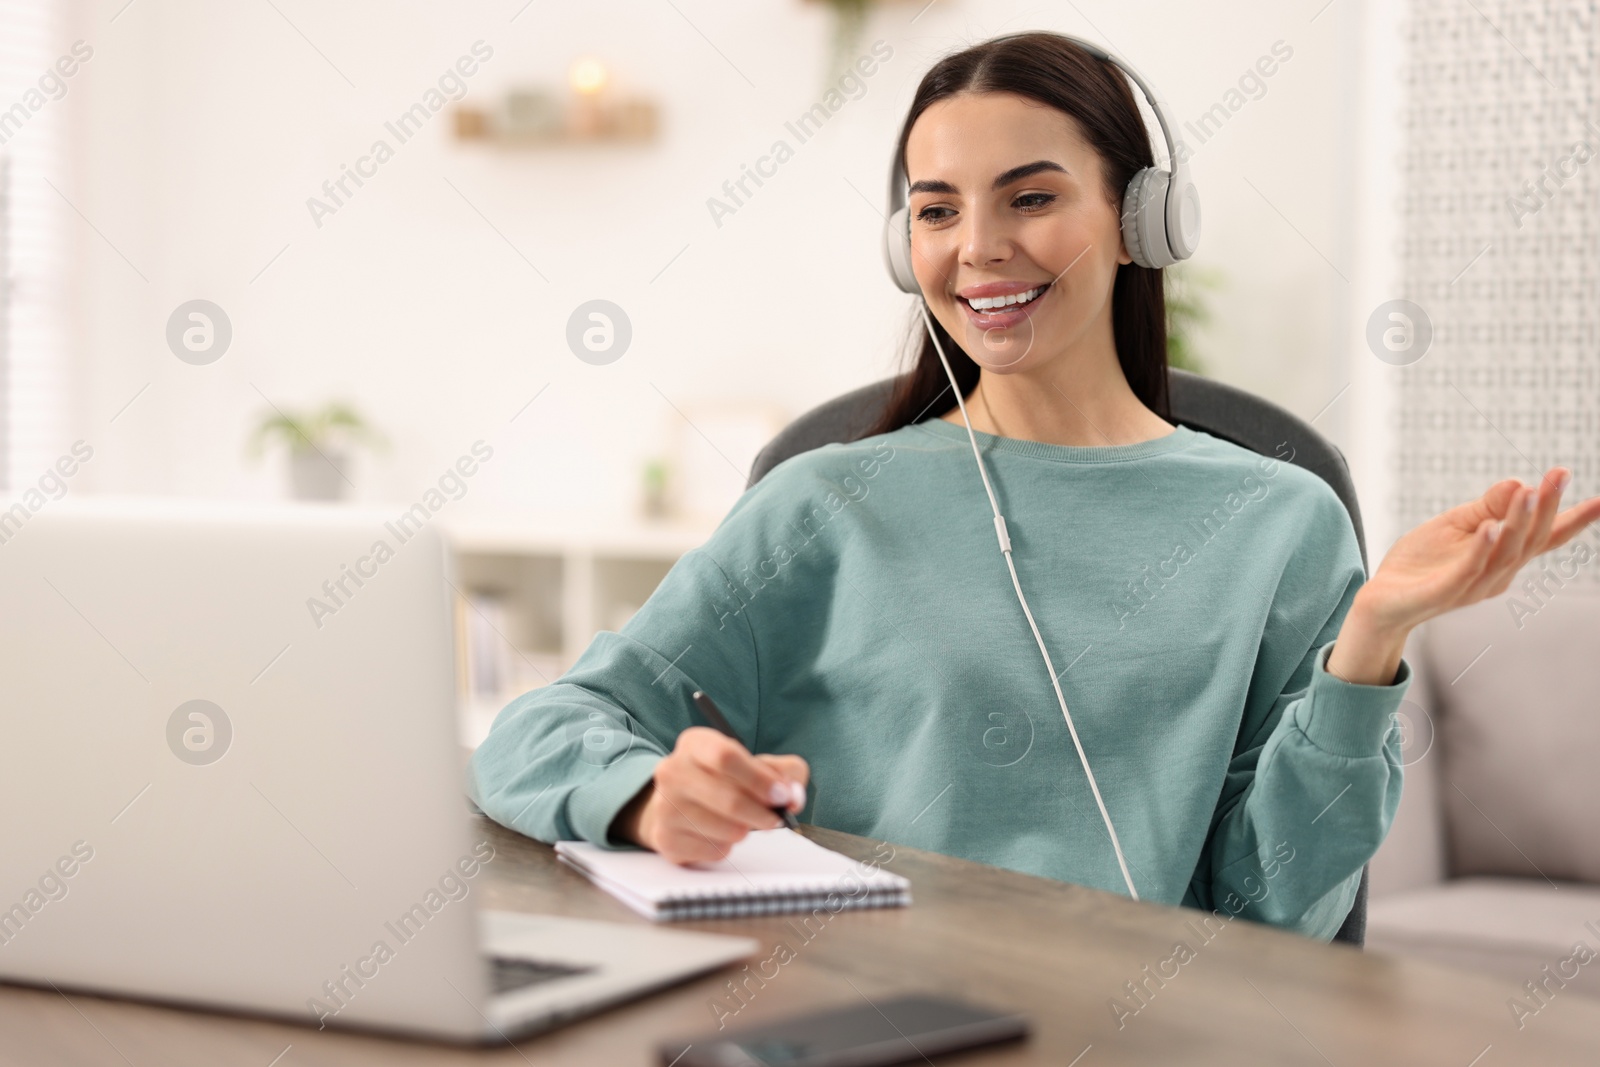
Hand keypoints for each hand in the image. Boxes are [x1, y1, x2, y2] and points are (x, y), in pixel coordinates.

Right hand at [611, 727, 807, 864]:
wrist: (679, 805)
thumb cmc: (725, 781)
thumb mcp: (756, 764)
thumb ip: (785, 772)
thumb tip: (793, 797)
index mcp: (695, 744)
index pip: (726, 757)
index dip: (760, 779)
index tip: (782, 795)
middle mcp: (672, 771)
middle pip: (729, 799)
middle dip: (762, 813)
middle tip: (776, 818)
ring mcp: (665, 806)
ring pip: (727, 830)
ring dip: (745, 830)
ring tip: (740, 821)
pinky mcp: (666, 839)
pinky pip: (714, 850)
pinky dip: (727, 846)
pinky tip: (718, 833)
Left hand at [1358, 466, 1599, 633]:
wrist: (1381, 600)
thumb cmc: (1421, 563)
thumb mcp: (1454, 525)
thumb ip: (1486, 507)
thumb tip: (1519, 482)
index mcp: (1502, 558)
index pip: (1544, 538)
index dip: (1572, 520)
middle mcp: (1497, 575)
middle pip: (1530, 541)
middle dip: (1547, 507)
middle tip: (1559, 474)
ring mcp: (1472, 586)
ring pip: (1504, 554)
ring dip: (1518, 522)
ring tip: (1529, 491)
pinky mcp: (1443, 593)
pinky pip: (1467, 570)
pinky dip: (1481, 548)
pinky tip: (1489, 526)